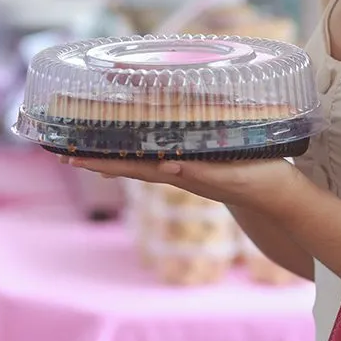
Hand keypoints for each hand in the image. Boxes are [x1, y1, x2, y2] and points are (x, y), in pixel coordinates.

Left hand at [68, 155, 305, 209]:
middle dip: (96, 158)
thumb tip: (165, 165)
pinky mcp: (196, 163)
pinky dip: (140, 149)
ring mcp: (185, 169)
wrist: (278, 196)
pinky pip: (159, 155)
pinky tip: (136, 144)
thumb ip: (198, 171)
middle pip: (127, 165)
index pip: (131, 167)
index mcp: (180, 173)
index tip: (70, 157)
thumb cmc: (257, 181)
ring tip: (88, 149)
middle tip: (62, 151)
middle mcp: (176, 172)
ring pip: (140, 161)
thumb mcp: (229, 175)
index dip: (101, 161)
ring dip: (114, 154)